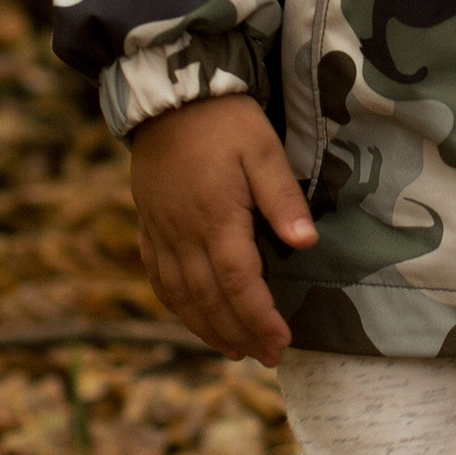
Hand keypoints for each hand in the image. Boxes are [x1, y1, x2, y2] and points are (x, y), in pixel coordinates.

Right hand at [127, 94, 318, 366]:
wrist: (169, 96)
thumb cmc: (225, 121)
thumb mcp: (263, 149)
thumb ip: (282, 198)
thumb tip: (307, 244)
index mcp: (216, 218)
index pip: (239, 283)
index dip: (260, 318)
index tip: (282, 343)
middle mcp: (184, 234)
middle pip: (208, 299)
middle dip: (238, 334)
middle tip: (265, 357)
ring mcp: (161, 232)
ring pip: (181, 295)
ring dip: (206, 328)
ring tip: (234, 349)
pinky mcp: (148, 225)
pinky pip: (159, 277)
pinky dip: (177, 305)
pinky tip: (191, 315)